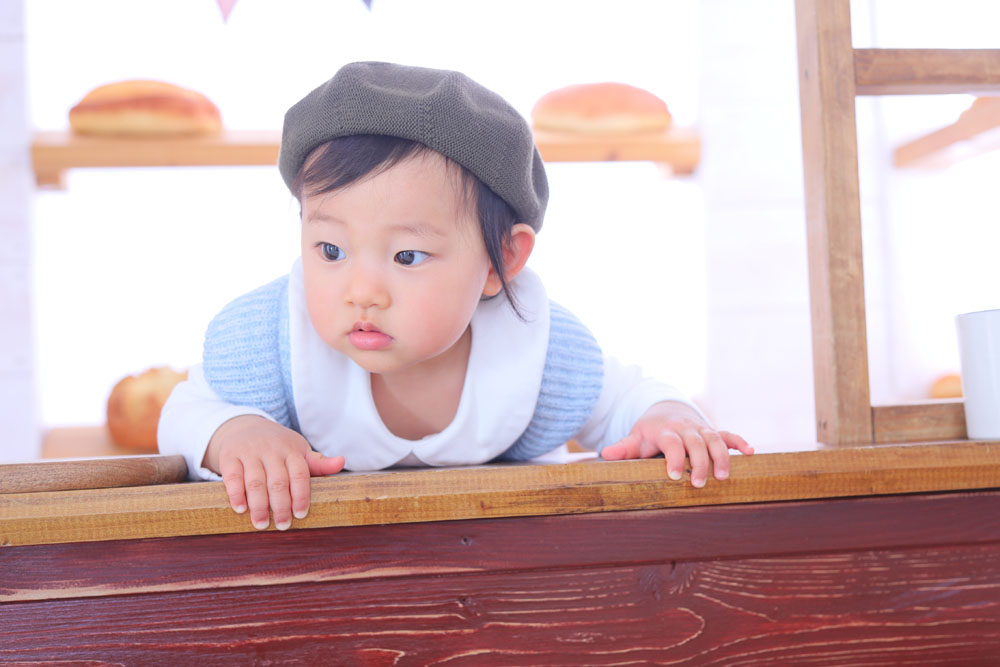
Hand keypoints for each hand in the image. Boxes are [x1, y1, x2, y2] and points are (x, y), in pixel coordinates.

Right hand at [203, 415, 344, 529]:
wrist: (245, 426)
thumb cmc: (278, 445)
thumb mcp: (299, 450)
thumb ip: (319, 462)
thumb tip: (342, 462)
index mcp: (292, 450)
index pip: (300, 474)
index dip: (301, 495)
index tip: (301, 514)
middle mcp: (271, 449)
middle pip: (278, 481)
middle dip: (281, 506)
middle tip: (282, 525)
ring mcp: (249, 452)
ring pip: (255, 481)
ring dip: (258, 505)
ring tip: (261, 524)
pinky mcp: (230, 456)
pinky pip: (232, 476)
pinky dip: (235, 494)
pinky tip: (240, 509)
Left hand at [600, 401, 752, 487]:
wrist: (665, 411)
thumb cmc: (649, 432)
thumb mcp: (635, 438)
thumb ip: (624, 447)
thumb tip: (606, 454)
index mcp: (665, 431)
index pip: (671, 443)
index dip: (674, 458)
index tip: (674, 476)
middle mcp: (685, 428)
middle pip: (696, 442)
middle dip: (699, 462)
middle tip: (700, 484)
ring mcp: (701, 429)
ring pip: (715, 439)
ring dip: (721, 456)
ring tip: (723, 477)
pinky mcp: (713, 431)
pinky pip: (727, 434)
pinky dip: (739, 441)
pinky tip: (751, 452)